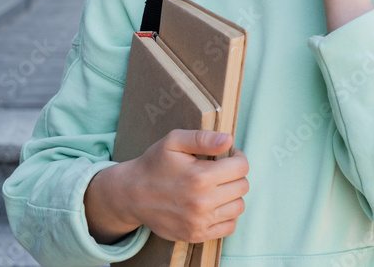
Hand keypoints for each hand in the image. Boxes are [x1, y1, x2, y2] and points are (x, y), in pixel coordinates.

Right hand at [125, 129, 249, 243]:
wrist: (131, 195)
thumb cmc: (154, 164)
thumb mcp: (173, 141)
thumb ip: (203, 138)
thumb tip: (228, 140)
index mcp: (200, 177)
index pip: (241, 167)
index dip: (237, 157)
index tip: (227, 156)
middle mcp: (202, 202)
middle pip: (242, 186)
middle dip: (235, 175)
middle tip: (220, 171)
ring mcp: (200, 222)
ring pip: (239, 207)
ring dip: (232, 194)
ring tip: (216, 187)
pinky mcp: (196, 235)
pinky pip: (229, 226)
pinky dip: (227, 214)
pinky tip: (214, 204)